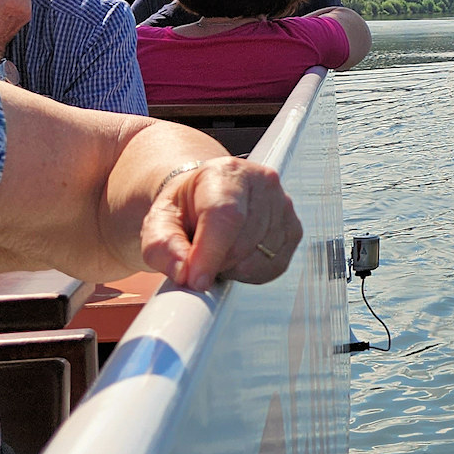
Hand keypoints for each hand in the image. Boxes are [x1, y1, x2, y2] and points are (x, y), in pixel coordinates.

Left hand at [140, 159, 303, 290]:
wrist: (207, 196)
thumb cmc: (184, 208)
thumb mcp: (158, 221)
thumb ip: (161, 246)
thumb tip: (185, 272)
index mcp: (226, 172)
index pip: (225, 215)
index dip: (210, 253)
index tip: (195, 281)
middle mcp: (263, 183)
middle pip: (241, 243)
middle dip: (215, 263)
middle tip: (198, 256)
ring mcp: (284, 205)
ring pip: (257, 258)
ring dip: (232, 268)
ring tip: (219, 251)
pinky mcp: (295, 229)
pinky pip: (273, 266)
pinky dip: (251, 272)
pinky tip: (237, 256)